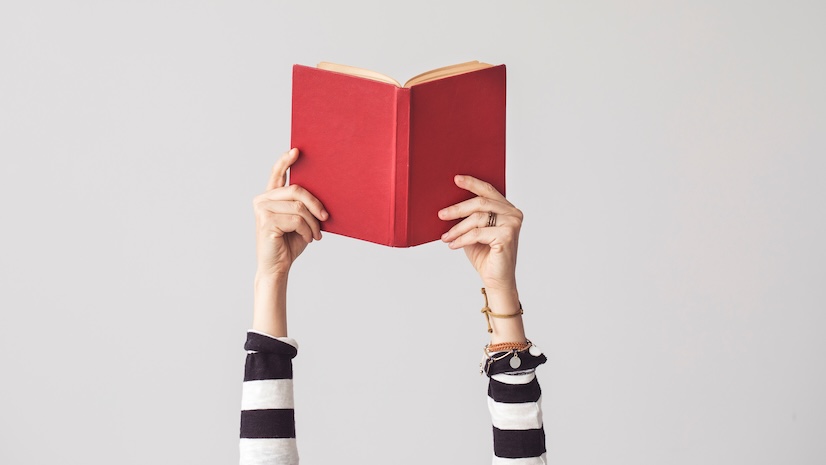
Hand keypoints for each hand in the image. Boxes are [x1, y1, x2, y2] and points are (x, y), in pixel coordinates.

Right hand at [253, 148, 327, 278]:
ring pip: (299, 207)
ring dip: (313, 223)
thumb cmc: (289, 243)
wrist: (277, 267)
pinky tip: (308, 239)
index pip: (277, 173)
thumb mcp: (299, 220)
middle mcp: (262, 200)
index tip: (297, 150)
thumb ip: (303, 205)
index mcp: (270, 197)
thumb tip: (323, 193)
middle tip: (326, 217)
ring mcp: (262, 210)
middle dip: (316, 203)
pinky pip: (297, 220)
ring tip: (316, 234)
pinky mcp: (266, 222)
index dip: (286, 160)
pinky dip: (307, 231)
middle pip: (296, 190)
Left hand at [439, 175, 522, 311]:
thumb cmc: (485, 255)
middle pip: (481, 202)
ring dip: (457, 228)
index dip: (472, 183)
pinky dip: (462, 239)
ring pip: (477, 218)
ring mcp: (512, 224)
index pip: (488, 190)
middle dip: (458, 208)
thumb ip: (468, 217)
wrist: (496, 280)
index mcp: (507, 209)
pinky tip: (452, 244)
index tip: (456, 179)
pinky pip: (477, 233)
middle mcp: (513, 214)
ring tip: (446, 236)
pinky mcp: (507, 236)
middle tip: (441, 214)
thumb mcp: (473, 231)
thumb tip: (448, 205)